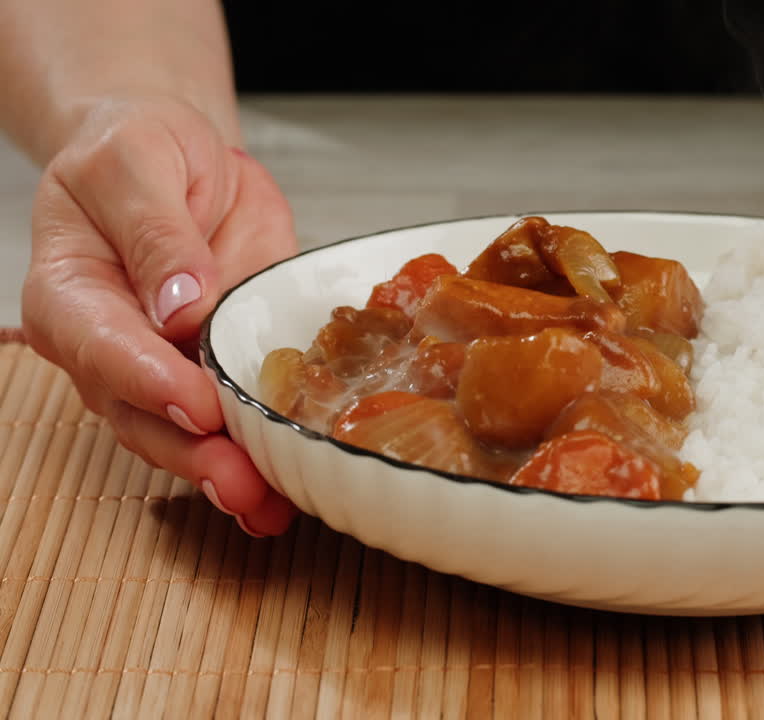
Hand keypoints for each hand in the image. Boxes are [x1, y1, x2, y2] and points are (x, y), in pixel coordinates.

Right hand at [21, 97, 299, 535]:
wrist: (179, 157)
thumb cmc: (140, 150)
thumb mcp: (139, 160)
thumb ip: (155, 230)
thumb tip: (179, 301)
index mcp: (72, 294)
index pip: (102, 346)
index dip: (147, 379)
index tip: (194, 402)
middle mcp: (112, 347)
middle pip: (141, 414)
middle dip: (193, 452)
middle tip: (240, 481)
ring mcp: (167, 368)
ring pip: (185, 436)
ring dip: (228, 472)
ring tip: (269, 503)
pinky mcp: (221, 371)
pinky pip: (235, 422)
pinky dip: (259, 456)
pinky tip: (287, 488)